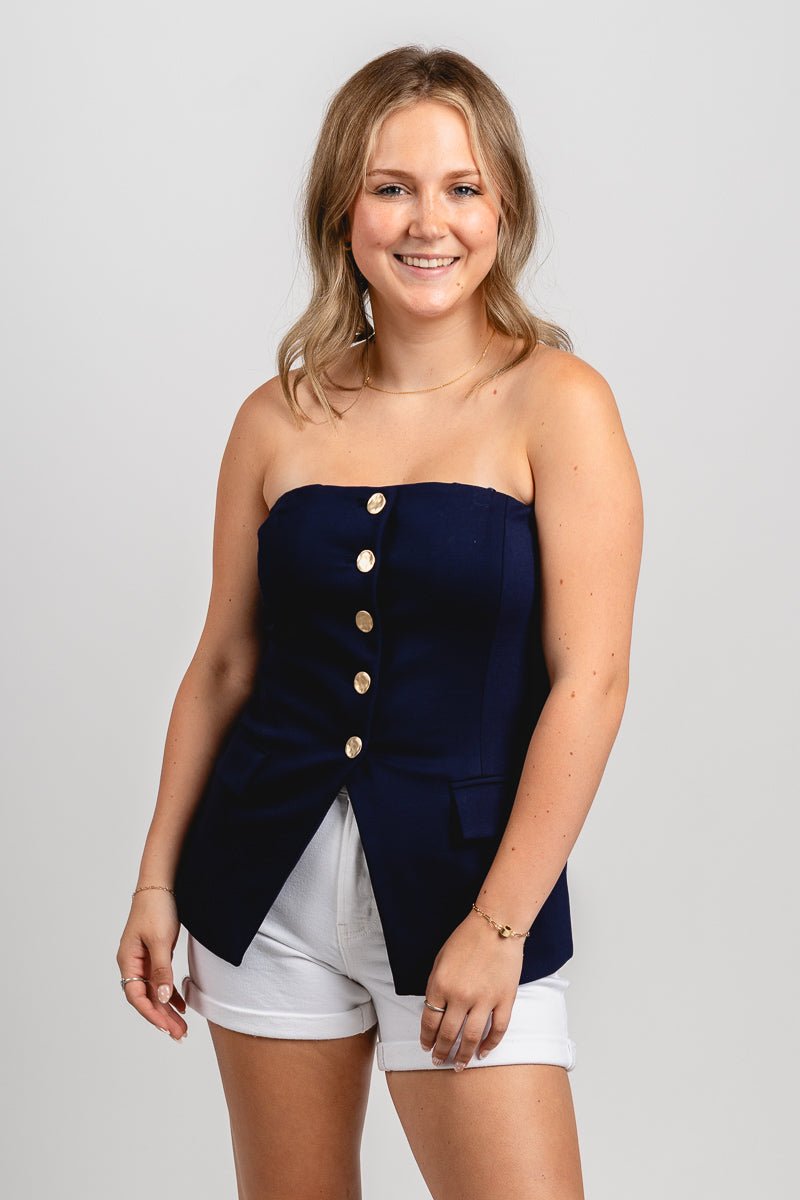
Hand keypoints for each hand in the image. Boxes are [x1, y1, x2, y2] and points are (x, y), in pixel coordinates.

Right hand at [117, 891, 187, 1040]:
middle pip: (145, 998)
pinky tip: (180, 1006)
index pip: (136, 996)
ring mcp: (143, 960)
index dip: (151, 1013)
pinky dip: (170, 994)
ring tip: (181, 1027)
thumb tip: (162, 998)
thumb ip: (161, 971)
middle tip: (179, 1034)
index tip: (166, 1027)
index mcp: (128, 961)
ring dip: (166, 1009)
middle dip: (162, 1017)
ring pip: (154, 992)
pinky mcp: (155, 955)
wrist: (160, 885)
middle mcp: (132, 963)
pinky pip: (160, 981)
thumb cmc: (156, 909)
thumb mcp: (161, 940)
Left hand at [420, 908, 524, 1069]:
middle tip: (439, 1062)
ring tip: (459, 1066)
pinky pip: (497, 1030)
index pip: (429, 1022)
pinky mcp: (504, 999)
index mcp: (440, 985)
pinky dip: (490, 1045)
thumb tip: (434, 1011)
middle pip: (448, 1034)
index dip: (426, 1039)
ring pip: (471, 1038)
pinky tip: (483, 1053)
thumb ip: (436, 987)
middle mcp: (460, 996)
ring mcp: (484, 1000)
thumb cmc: (466, 939)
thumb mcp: (440, 960)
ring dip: (463, 1056)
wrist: (496, 925)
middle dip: (441, 1052)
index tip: (426, 1047)